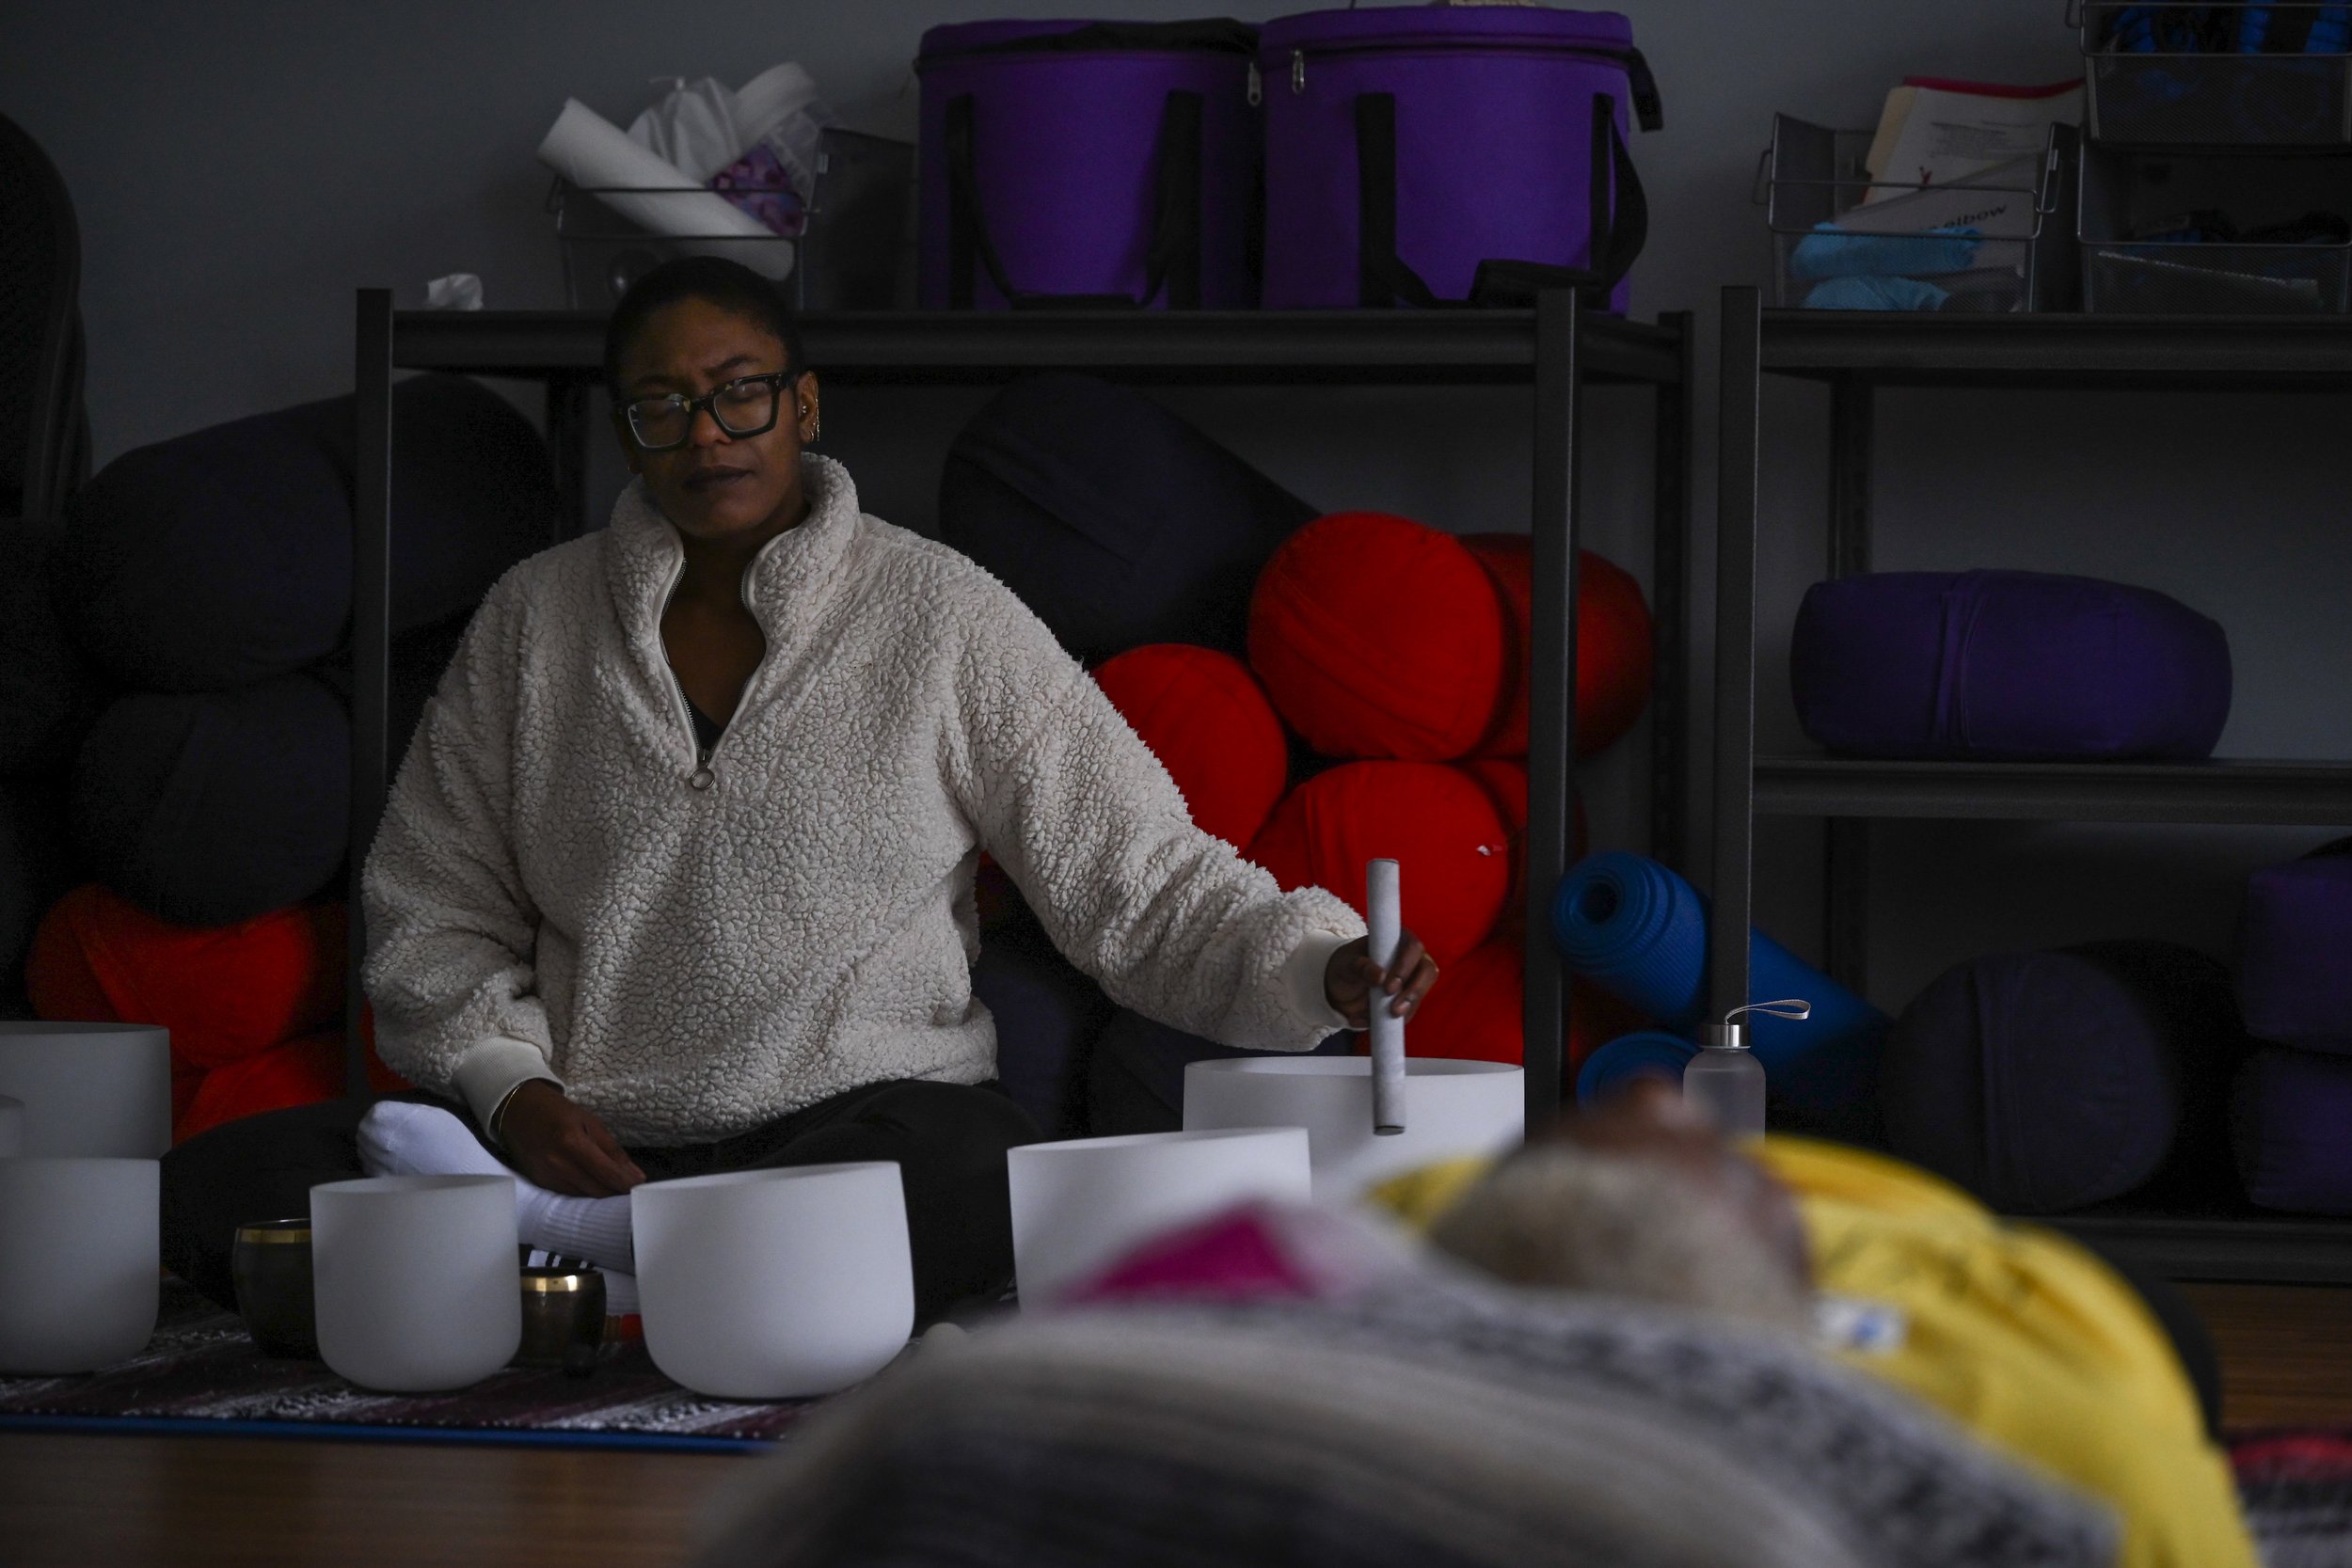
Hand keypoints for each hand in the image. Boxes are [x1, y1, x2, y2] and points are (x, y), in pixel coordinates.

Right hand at [495, 1080, 645, 1195]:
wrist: (517, 1111)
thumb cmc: (558, 1111)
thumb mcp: (590, 1122)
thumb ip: (613, 1150)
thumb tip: (635, 1175)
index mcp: (572, 1143)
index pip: (607, 1173)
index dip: (627, 1185)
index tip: (643, 1188)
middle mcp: (558, 1164)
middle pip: (596, 1190)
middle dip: (617, 1192)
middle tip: (633, 1190)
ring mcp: (547, 1176)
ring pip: (584, 1196)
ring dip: (602, 1195)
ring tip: (617, 1188)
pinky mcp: (540, 1183)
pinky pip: (570, 1194)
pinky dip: (585, 1192)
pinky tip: (595, 1186)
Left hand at [1324, 929, 1438, 1030]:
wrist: (1340, 985)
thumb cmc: (1346, 965)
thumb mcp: (1346, 963)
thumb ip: (1360, 966)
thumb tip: (1380, 976)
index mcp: (1398, 940)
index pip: (1413, 947)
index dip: (1405, 966)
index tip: (1388, 988)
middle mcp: (1411, 959)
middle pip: (1427, 972)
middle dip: (1413, 993)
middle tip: (1393, 1010)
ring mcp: (1411, 980)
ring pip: (1419, 995)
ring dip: (1404, 1011)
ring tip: (1373, 1020)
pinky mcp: (1407, 1000)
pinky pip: (1407, 1013)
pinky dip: (1389, 1022)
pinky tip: (1364, 1021)